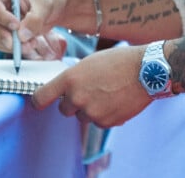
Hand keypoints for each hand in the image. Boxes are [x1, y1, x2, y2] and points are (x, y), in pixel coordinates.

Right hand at [0, 0, 67, 53]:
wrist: (55, 6)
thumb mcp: (45, 3)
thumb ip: (35, 18)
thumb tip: (21, 35)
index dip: (1, 16)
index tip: (16, 25)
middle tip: (15, 42)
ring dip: (9, 44)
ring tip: (30, 43)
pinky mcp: (0, 31)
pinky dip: (12, 48)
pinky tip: (28, 44)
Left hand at [32, 44, 150, 127]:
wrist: (146, 71)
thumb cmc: (119, 61)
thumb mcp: (90, 62)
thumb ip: (75, 77)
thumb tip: (67, 88)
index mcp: (71, 78)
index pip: (41, 97)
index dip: (38, 101)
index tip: (39, 102)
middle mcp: (77, 97)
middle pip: (64, 110)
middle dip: (73, 102)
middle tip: (89, 90)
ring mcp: (92, 112)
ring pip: (83, 116)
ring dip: (91, 108)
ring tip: (107, 92)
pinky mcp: (106, 122)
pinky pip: (99, 122)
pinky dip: (105, 114)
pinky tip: (116, 100)